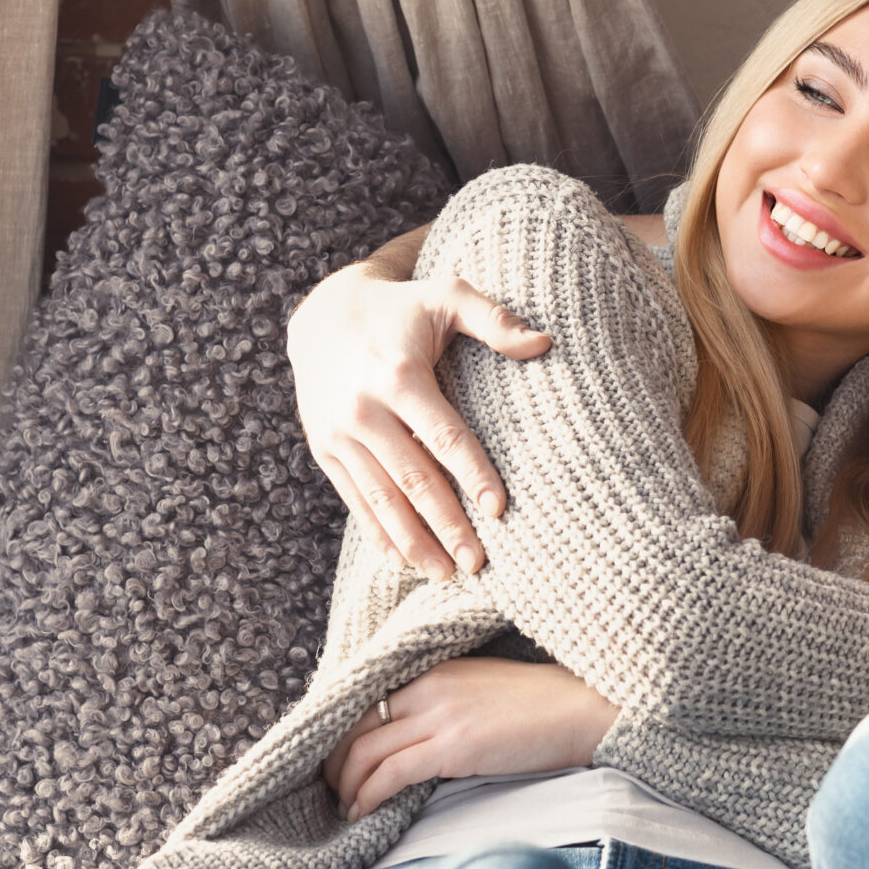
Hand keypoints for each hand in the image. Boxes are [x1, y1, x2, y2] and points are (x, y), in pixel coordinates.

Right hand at [288, 263, 550, 579]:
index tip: (499, 511)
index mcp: (397, 375)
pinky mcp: (324, 448)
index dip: (472, 475)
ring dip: (412, 541)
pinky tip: (403, 560)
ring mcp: (338, 433)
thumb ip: (494, 318)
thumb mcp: (446, 294)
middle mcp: (362, 409)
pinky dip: (377, 533)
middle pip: (412, 478)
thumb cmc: (401, 307)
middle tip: (478, 564)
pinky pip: (354, 499)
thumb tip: (546, 344)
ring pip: (380, 498)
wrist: (323, 313)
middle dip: (446, 525)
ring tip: (446, 574)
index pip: (443, 436)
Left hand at [326, 658, 617, 817]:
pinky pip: (391, 772)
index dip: (343, 734)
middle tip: (334, 790)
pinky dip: (368, 795)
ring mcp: (440, 714)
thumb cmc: (541, 707)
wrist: (584, 709)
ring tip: (346, 808)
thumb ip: (443, 703)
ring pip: (365, 750)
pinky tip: (364, 812)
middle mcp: (428, 686)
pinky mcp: (454, 745)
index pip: (366, 700)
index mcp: (433, 670)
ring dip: (347, 785)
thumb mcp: (480, 690)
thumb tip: (413, 737)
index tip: (339, 760)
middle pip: (355, 725)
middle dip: (335, 763)